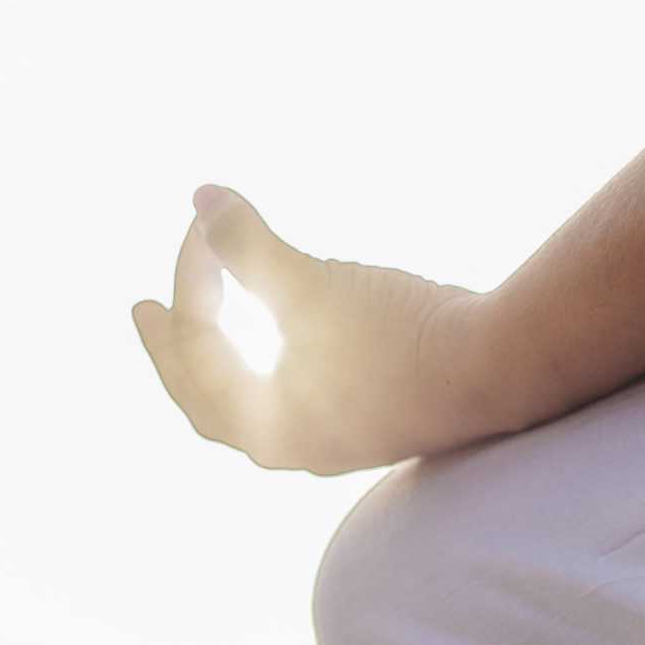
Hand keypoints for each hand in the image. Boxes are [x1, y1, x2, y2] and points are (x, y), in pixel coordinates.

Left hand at [131, 186, 517, 474]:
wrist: (499, 370)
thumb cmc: (398, 334)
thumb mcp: (313, 284)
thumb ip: (248, 244)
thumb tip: (201, 197)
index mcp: (262, 427)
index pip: (199, 349)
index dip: (189, 276)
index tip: (203, 219)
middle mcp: (292, 448)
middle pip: (207, 402)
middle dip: (173, 351)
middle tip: (145, 311)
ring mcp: (335, 442)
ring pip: (254, 404)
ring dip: (226, 358)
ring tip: (213, 320)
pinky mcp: (375, 423)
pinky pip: (298, 397)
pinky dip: (274, 362)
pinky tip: (287, 336)